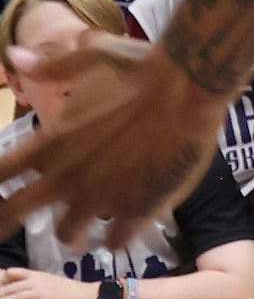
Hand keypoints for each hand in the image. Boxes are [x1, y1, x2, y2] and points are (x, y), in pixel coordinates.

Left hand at [0, 37, 225, 249]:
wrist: (190, 85)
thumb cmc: (141, 67)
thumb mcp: (92, 57)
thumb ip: (51, 65)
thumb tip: (14, 56)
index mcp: (51, 144)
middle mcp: (66, 178)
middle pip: (13, 214)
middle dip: (4, 222)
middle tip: (11, 224)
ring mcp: (100, 199)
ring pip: (68, 235)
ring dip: (73, 231)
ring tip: (84, 228)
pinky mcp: (136, 210)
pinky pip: (116, 242)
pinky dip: (117, 237)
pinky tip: (125, 227)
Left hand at [0, 269, 99, 298]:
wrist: (89, 297)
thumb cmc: (70, 292)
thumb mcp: (51, 283)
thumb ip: (35, 285)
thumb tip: (19, 290)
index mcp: (39, 275)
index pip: (15, 273)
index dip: (2, 280)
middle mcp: (39, 282)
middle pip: (12, 288)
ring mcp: (44, 294)